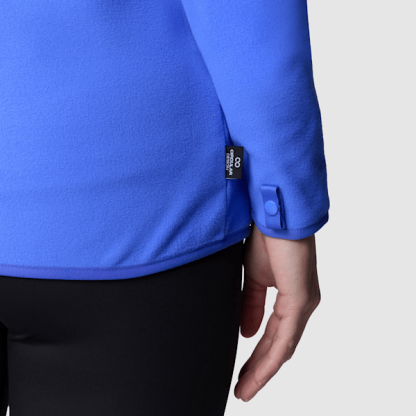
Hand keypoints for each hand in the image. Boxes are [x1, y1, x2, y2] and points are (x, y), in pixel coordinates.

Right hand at [234, 222, 320, 401]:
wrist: (274, 215)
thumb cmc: (266, 240)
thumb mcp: (254, 279)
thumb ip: (251, 306)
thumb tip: (247, 333)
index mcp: (290, 298)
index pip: (273, 335)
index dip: (258, 356)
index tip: (241, 373)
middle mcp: (301, 305)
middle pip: (279, 347)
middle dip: (259, 370)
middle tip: (243, 390)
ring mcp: (303, 303)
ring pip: (283, 347)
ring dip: (263, 370)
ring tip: (246, 389)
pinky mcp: (300, 299)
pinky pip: (286, 336)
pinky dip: (271, 357)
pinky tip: (259, 373)